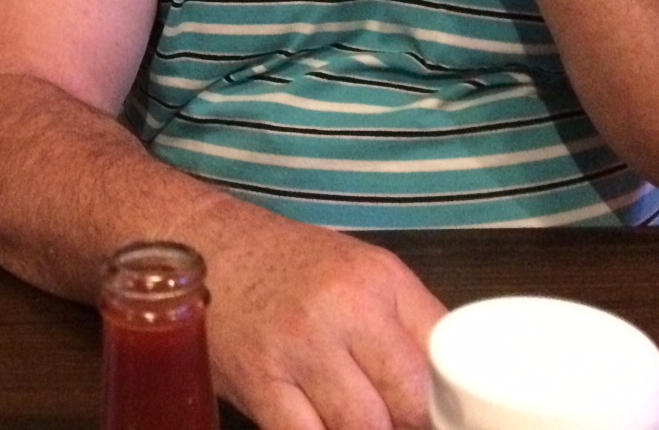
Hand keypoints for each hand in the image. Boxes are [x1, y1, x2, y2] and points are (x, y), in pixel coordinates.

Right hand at [204, 221, 445, 429]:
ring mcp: (297, 349)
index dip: (448, 399)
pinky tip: (320, 423)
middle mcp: (342, 310)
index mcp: (378, 280)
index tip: (444, 415)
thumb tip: (449, 388)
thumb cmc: (290, 265)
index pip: (442, 357)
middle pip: (408, 402)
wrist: (209, 246)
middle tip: (395, 420)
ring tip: (356, 418)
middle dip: (407, 423)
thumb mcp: (360, 272)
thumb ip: (409, 323)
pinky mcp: (258, 383)